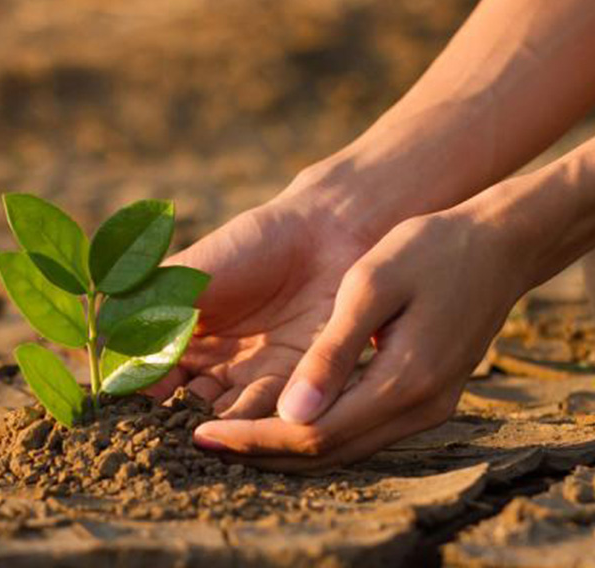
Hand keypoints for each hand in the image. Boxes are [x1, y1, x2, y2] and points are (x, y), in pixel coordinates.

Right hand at [147, 156, 377, 419]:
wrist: (321, 235)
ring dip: (214, 432)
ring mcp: (252, 379)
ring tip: (201, 440)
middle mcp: (213, 367)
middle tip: (161, 443)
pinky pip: (270, 414)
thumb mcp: (187, 277)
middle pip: (184, 409)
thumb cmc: (248, 246)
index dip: (134, 398)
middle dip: (173, 427)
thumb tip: (93, 349)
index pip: (147, 380)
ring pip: (225, 418)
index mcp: (179, 339)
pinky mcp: (294, 385)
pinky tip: (242, 434)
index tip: (122, 415)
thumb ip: (144, 312)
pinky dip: (254, 428)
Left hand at [191, 206, 525, 472]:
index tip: (201, 433)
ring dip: (283, 446)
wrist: (498, 245)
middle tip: (201, 440)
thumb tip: (291, 413)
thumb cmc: (429, 250)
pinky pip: (359, 433)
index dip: (254, 438)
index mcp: (403, 381)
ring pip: (342, 450)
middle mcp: (417, 409)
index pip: (314, 435)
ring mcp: (427, 409)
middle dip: (260, 451)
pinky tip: (278, 416)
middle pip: (325, 455)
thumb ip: (333, 352)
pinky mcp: (426, 400)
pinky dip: (313, 432)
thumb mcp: (372, 285)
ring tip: (228, 433)